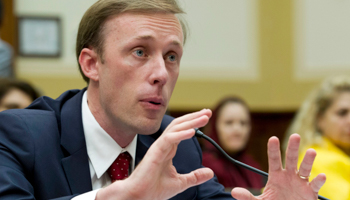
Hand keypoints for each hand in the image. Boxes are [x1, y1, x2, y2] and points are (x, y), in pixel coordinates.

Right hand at [97, 109, 213, 199]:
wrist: (139, 197)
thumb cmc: (154, 189)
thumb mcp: (181, 182)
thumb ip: (195, 176)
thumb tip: (210, 172)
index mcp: (169, 149)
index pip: (182, 130)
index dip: (194, 123)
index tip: (206, 117)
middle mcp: (164, 145)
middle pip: (180, 125)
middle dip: (194, 117)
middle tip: (208, 112)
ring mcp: (159, 147)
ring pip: (175, 128)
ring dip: (190, 122)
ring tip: (204, 118)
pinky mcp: (155, 152)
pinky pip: (168, 139)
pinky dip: (181, 134)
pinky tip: (192, 132)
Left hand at [231, 134, 325, 199]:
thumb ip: (248, 197)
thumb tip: (234, 192)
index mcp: (276, 175)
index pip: (274, 160)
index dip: (273, 149)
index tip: (273, 138)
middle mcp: (289, 176)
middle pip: (291, 159)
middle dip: (293, 148)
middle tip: (295, 135)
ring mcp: (300, 182)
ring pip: (305, 169)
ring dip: (308, 160)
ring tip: (311, 151)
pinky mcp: (310, 192)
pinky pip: (315, 185)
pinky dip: (319, 181)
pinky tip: (322, 176)